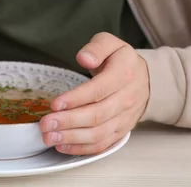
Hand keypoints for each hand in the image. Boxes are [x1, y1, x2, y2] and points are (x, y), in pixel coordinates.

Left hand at [39, 33, 149, 154]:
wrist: (144, 78)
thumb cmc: (121, 60)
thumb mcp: (110, 43)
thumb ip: (96, 48)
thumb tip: (84, 58)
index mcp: (124, 73)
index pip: (99, 89)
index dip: (76, 98)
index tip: (55, 104)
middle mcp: (127, 98)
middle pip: (97, 115)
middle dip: (69, 121)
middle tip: (46, 124)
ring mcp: (125, 117)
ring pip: (99, 133)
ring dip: (73, 138)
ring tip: (50, 137)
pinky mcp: (121, 131)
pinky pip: (103, 144)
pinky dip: (83, 148)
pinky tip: (64, 145)